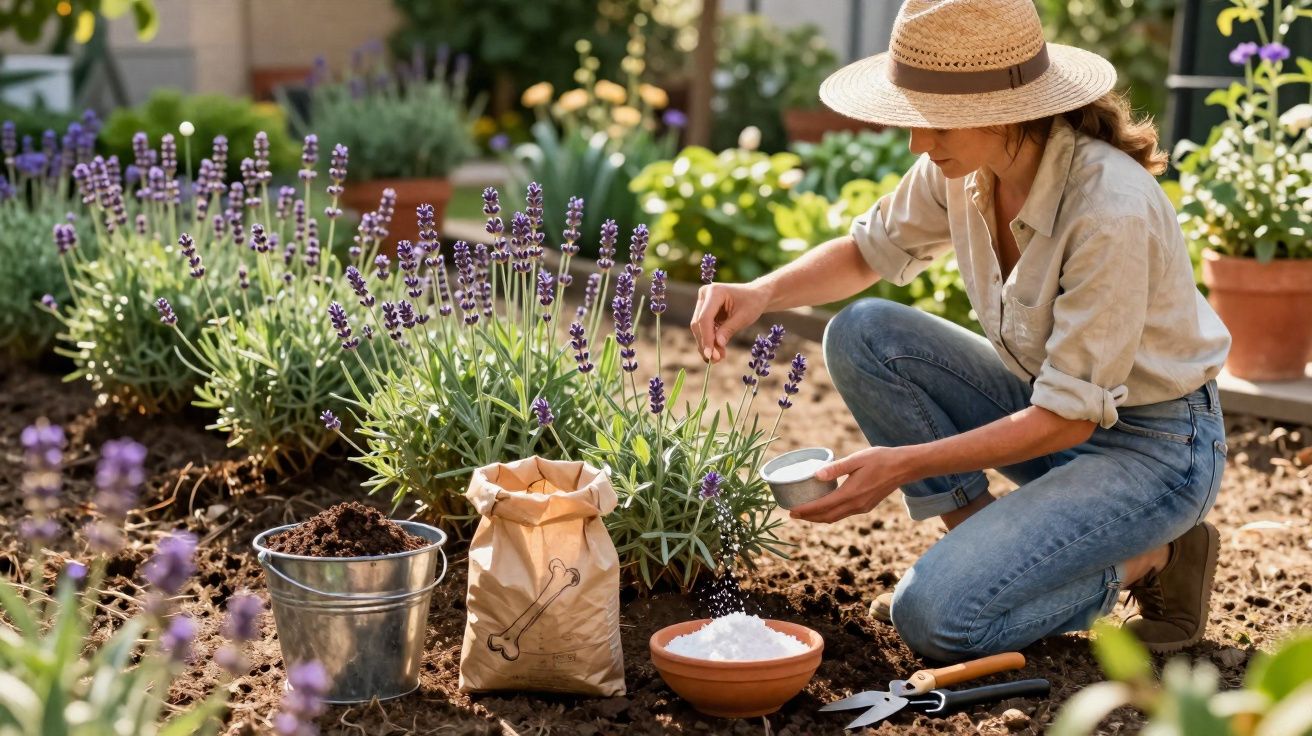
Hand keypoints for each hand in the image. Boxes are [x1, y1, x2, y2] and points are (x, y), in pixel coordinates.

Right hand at [690, 282, 769, 362]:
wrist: (756, 295)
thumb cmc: (753, 303)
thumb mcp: (744, 317)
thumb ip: (729, 330)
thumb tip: (717, 346)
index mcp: (714, 292)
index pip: (705, 318)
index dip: (707, 338)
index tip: (710, 355)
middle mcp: (705, 295)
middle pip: (699, 324)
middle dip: (706, 343)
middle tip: (716, 360)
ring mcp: (703, 303)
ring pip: (699, 328)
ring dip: (707, 345)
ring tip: (718, 359)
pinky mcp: (704, 311)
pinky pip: (703, 329)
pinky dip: (710, 341)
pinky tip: (717, 353)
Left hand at [789, 446, 913, 523]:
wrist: (904, 467)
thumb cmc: (880, 459)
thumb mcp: (857, 459)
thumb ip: (836, 468)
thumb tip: (816, 474)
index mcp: (851, 494)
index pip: (822, 507)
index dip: (805, 511)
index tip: (791, 511)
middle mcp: (856, 505)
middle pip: (827, 517)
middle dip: (808, 517)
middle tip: (792, 514)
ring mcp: (862, 507)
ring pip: (835, 517)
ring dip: (819, 518)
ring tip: (805, 513)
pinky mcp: (866, 506)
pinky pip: (843, 514)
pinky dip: (830, 514)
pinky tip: (825, 507)